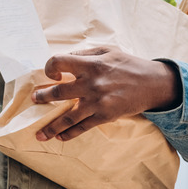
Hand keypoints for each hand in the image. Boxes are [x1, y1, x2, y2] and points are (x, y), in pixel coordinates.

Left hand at [31, 47, 181, 141]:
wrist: (152, 84)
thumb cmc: (128, 64)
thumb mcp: (107, 51)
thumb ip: (84, 54)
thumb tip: (64, 61)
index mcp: (90, 63)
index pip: (59, 62)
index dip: (50, 67)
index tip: (52, 74)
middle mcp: (91, 83)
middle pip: (58, 92)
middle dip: (43, 97)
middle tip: (35, 100)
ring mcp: (97, 102)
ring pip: (67, 116)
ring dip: (51, 126)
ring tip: (39, 133)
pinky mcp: (105, 116)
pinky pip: (83, 127)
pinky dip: (69, 134)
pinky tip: (60, 137)